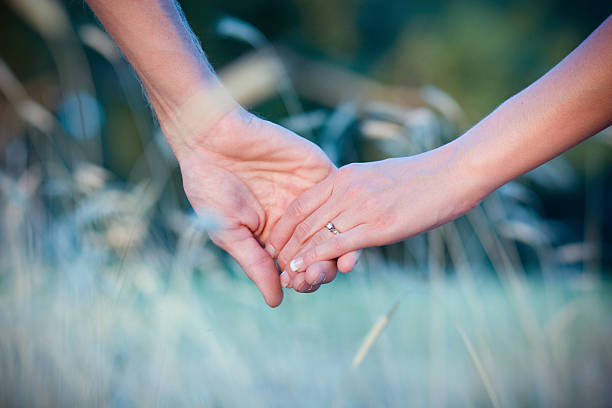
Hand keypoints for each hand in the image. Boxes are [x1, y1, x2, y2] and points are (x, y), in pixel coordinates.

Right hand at [163, 100, 359, 305]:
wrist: (212, 139)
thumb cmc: (211, 187)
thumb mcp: (230, 233)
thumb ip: (255, 265)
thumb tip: (276, 302)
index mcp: (273, 236)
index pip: (297, 265)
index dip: (302, 279)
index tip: (298, 286)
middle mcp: (295, 219)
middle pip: (320, 252)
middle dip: (320, 270)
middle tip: (314, 278)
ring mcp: (310, 196)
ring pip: (336, 228)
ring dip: (337, 250)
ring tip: (334, 266)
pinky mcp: (319, 172)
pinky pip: (340, 197)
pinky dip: (345, 217)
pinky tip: (344, 234)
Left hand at [268, 147, 480, 286]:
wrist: (452, 173)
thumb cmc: (419, 178)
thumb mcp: (377, 177)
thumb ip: (355, 191)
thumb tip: (343, 209)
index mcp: (344, 176)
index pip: (300, 203)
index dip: (282, 227)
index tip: (274, 244)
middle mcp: (346, 189)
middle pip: (301, 221)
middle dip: (283, 247)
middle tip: (271, 265)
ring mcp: (360, 206)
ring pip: (313, 235)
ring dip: (294, 258)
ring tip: (283, 275)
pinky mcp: (377, 225)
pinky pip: (335, 244)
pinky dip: (313, 259)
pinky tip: (302, 271)